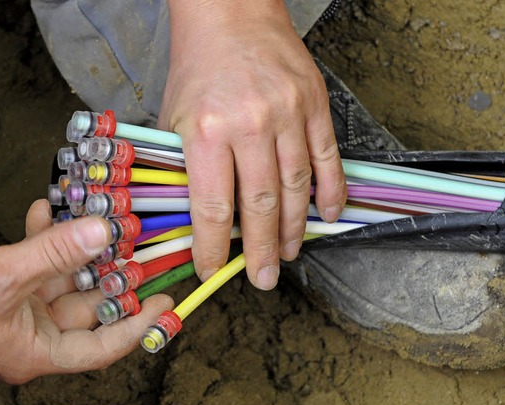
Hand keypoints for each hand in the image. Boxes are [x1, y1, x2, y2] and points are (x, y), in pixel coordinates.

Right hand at [0, 200, 172, 383]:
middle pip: (87, 307)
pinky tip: (47, 209)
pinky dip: (43, 236)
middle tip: (139, 248)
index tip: (165, 301)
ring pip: (63, 278)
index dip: (138, 325)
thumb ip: (56, 254)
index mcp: (34, 352)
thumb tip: (104, 231)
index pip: (101, 348)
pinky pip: (34, 261)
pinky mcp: (2, 284)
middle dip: (112, 275)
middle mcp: (30, 333)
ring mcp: (16, 308)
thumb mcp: (2, 276)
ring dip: (79, 248)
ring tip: (101, 220)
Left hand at [158, 0, 346, 289]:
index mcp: (206, 130)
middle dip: (262, 250)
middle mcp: (250, 125)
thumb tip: (199, 218)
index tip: (214, 270)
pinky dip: (331, 192)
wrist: (232, 14)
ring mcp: (289, 115)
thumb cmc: (199, 66)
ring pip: (296, 188)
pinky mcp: (315, 105)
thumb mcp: (174, 118)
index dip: (214, 248)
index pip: (213, 208)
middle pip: (260, 206)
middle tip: (264, 277)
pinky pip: (327, 159)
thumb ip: (185, 167)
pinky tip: (329, 215)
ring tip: (290, 253)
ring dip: (295, 228)